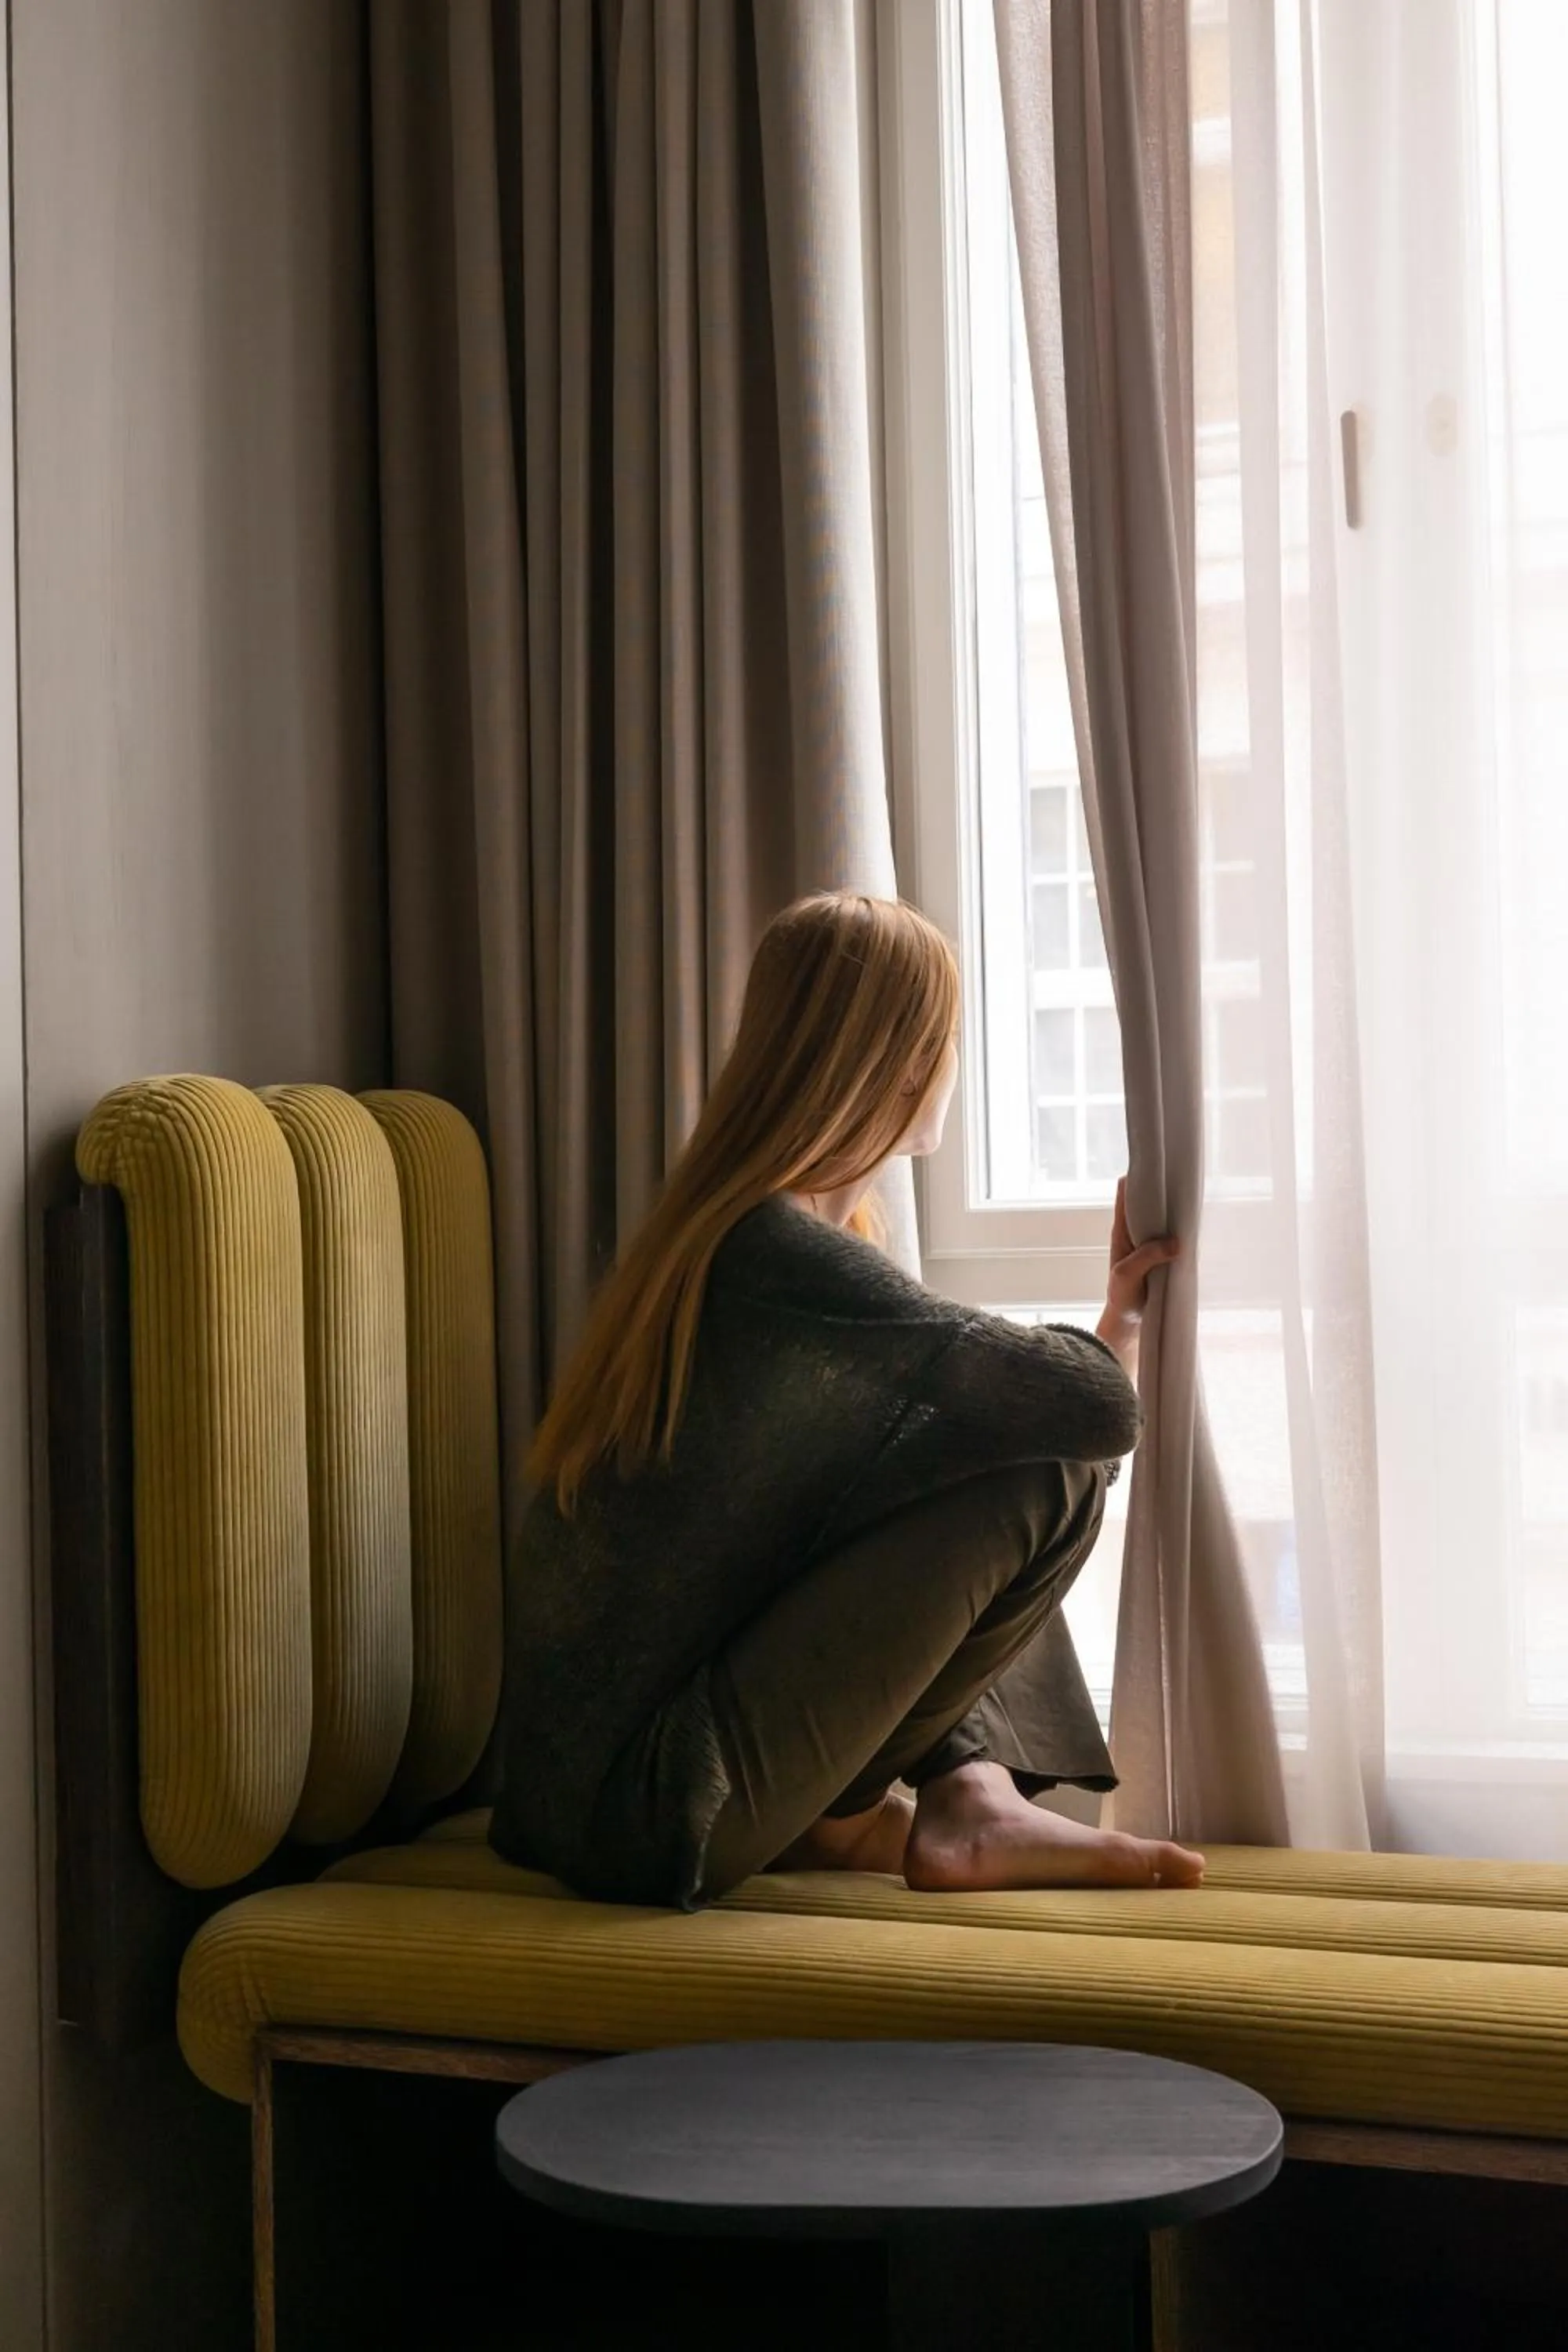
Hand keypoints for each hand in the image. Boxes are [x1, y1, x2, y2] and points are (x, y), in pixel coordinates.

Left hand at [1097, 1178, 1179, 1362]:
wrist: (1128, 1325)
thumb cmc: (1121, 1298)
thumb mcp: (1127, 1276)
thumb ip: (1146, 1257)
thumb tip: (1176, 1242)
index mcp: (1120, 1230)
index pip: (1125, 1192)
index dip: (1137, 1175)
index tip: (1154, 1166)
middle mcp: (1134, 1232)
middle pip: (1147, 1200)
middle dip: (1162, 1190)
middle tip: (1181, 1182)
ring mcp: (1149, 1243)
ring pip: (1162, 1218)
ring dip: (1173, 1211)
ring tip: (1190, 1201)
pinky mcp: (1162, 1256)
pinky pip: (1172, 1236)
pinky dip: (1181, 1230)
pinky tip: (1192, 1228)